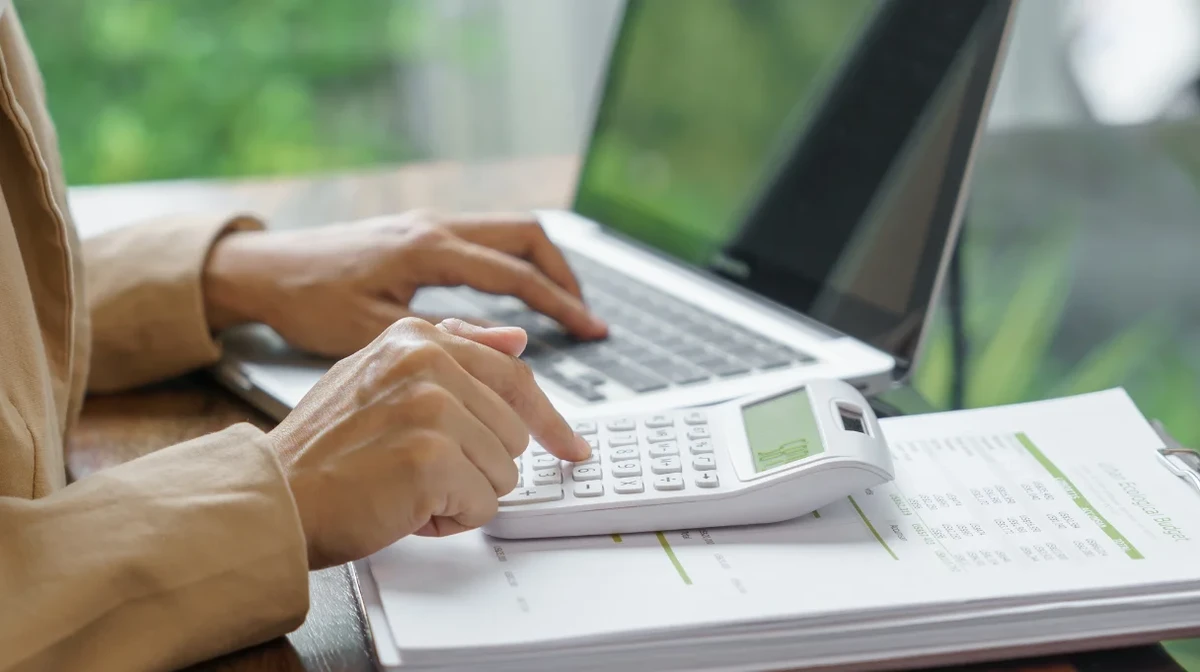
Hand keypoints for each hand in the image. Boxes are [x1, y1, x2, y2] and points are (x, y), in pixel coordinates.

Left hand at [201, 210, 607, 356]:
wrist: (264, 269)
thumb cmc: (308, 303)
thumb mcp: (377, 332)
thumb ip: (449, 338)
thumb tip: (517, 341)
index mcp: (428, 249)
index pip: (516, 275)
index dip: (561, 305)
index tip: (593, 331)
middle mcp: (435, 226)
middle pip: (527, 235)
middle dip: (565, 275)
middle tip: (587, 318)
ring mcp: (430, 223)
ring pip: (510, 230)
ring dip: (543, 264)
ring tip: (564, 305)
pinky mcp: (421, 231)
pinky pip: (487, 238)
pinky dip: (515, 261)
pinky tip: (519, 293)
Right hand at [269, 316, 590, 569]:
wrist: (272, 496)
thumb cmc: (323, 448)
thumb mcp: (380, 377)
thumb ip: (452, 351)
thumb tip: (517, 339)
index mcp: (418, 336)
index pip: (515, 377)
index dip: (548, 421)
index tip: (569, 445)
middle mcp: (426, 360)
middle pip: (514, 431)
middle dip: (478, 465)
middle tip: (422, 472)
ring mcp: (430, 406)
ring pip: (505, 470)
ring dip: (463, 494)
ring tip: (407, 487)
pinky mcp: (430, 457)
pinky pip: (484, 504)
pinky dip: (451, 520)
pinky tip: (407, 509)